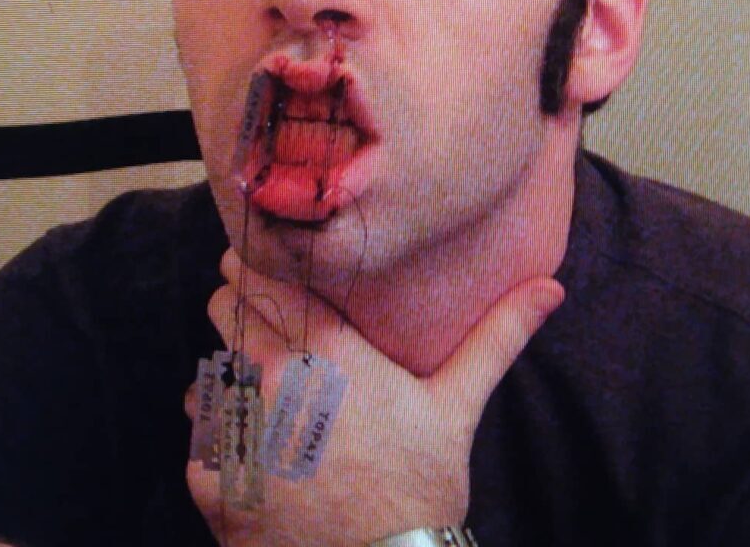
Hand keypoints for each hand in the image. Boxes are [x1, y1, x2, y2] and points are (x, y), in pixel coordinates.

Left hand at [187, 248, 562, 546]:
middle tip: (272, 330)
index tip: (264, 266)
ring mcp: (237, 429)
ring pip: (208, 370)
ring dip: (229, 375)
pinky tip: (260, 455)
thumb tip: (550, 289)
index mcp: (327, 348)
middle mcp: (273, 377)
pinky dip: (218, 439)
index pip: (259, 273)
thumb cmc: (420, 484)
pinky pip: (198, 437)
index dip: (255, 265)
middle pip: (224, 309)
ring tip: (268, 397)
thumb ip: (497, 338)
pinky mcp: (213, 480)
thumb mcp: (457, 404)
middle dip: (240, 310)